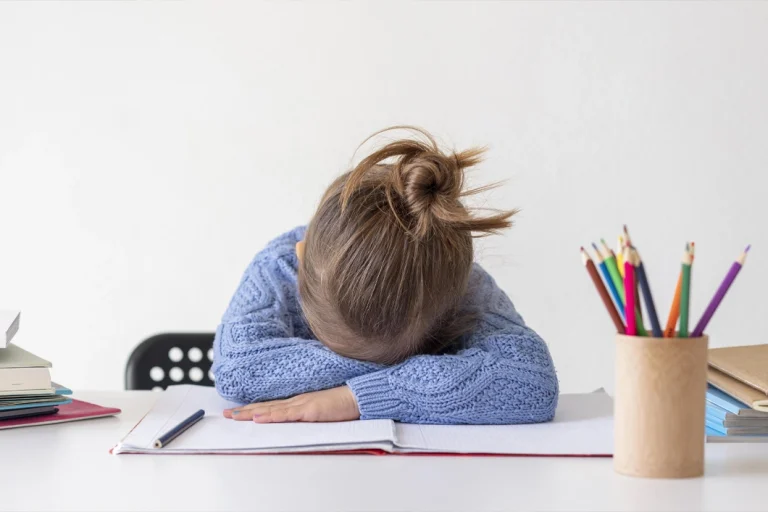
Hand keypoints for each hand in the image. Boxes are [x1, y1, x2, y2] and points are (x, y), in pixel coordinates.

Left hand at [223, 386, 359, 423]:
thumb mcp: (319, 409)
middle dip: (244, 411)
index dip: (252, 408)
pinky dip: (272, 416)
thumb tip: (292, 419)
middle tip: (226, 414)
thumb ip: (305, 412)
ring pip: (271, 409)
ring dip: (251, 413)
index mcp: (297, 401)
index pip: (270, 405)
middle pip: (265, 406)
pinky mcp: (309, 410)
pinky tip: (259, 418)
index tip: (236, 411)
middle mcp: (296, 400)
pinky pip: (287, 414)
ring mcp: (302, 404)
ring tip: (235, 416)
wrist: (358, 396)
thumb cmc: (342, 403)